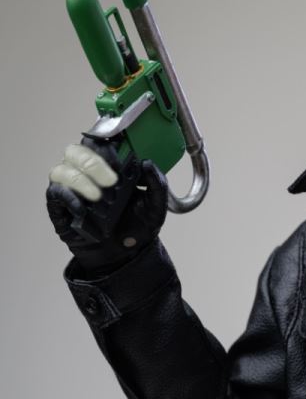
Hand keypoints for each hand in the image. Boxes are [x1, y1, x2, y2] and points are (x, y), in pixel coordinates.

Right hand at [47, 137, 167, 275]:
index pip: (98, 142)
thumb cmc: (136, 226)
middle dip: (92, 161)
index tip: (121, 156)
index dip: (106, 144)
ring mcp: (70, 188)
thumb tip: (147, 163)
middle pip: (75, 150)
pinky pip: (55, 193)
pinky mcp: (60, 207)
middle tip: (112, 181)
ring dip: (80, 180)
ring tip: (98, 197)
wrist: (125, 256)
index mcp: (107, 166)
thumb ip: (157, 184)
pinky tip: (82, 208)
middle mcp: (85, 172)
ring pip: (61, 169)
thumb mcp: (155, 207)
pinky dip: (68, 196)